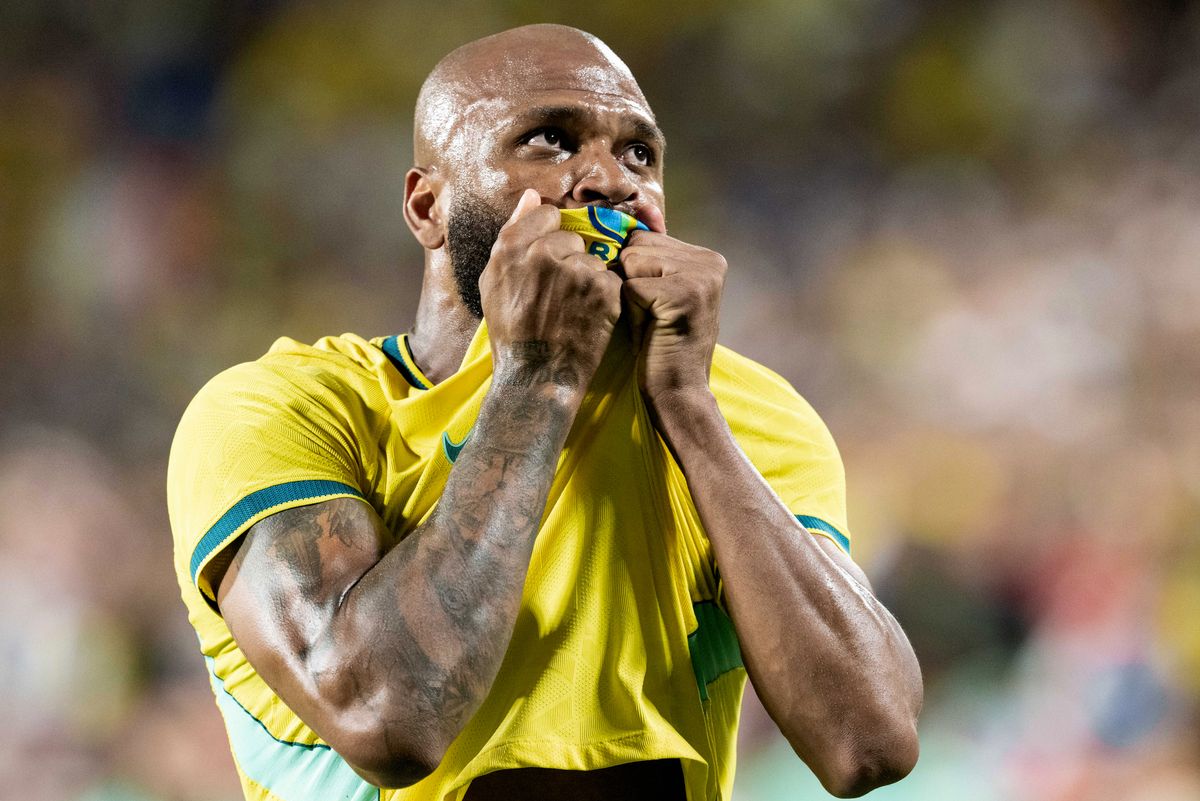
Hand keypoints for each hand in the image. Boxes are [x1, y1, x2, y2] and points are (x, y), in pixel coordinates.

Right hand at [480, 189, 623, 396]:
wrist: (535, 377)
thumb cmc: (511, 333)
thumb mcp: (494, 282)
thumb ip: (512, 234)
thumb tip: (531, 196)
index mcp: (513, 247)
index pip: (548, 215)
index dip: (551, 238)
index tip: (549, 264)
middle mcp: (545, 253)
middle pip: (572, 239)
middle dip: (570, 261)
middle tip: (559, 296)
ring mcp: (577, 270)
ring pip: (593, 259)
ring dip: (588, 280)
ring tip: (573, 310)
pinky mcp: (604, 289)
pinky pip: (610, 279)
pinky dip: (605, 297)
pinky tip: (589, 318)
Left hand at [619, 231, 727, 404]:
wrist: (678, 392)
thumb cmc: (659, 344)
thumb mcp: (656, 291)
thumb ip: (650, 255)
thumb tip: (632, 213)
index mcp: (707, 257)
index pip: (644, 237)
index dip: (634, 272)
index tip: (655, 303)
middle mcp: (710, 261)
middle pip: (635, 245)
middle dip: (631, 281)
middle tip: (654, 315)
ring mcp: (701, 275)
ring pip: (631, 260)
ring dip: (630, 295)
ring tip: (654, 321)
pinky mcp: (684, 292)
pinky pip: (630, 285)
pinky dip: (631, 310)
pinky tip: (653, 329)